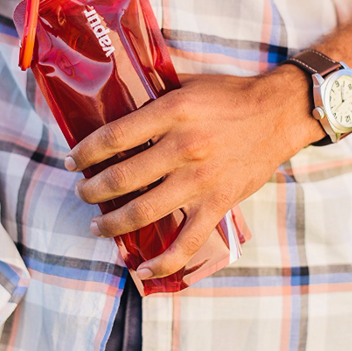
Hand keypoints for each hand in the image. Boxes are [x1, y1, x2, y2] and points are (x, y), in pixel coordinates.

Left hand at [66, 66, 324, 279]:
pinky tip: (144, 267)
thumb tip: (118, 97)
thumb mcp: (189, 84)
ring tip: (98, 226)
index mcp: (172, 114)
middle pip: (122, 178)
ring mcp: (201, 180)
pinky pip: (187, 239)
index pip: (114, 138)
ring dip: (113, 223)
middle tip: (82, 193)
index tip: (72, 161)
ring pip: (145, 210)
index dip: (85, 153)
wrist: (279, 113)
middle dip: (92, 191)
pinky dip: (165, 259)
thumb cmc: (232, 96)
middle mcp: (183, 148)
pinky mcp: (219, 202)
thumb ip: (155, 94)